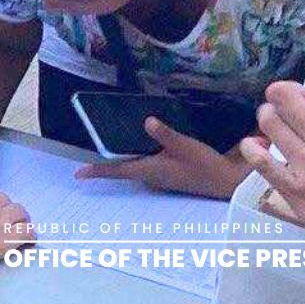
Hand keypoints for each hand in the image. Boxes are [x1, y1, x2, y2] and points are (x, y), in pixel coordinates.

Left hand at [77, 118, 248, 197]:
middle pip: (122, 167)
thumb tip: (146, 121)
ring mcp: (159, 176)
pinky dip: (138, 154)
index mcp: (150, 170)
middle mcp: (151, 176)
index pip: (117, 170)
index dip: (97, 171)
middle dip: (107, 159)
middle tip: (90, 147)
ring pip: (134, 165)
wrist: (226, 182)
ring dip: (122, 156)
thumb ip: (164, 134)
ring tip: (109, 140)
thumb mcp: (184, 145)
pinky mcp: (168, 173)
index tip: (78, 174)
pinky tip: (140, 142)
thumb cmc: (204, 165)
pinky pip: (145, 163)